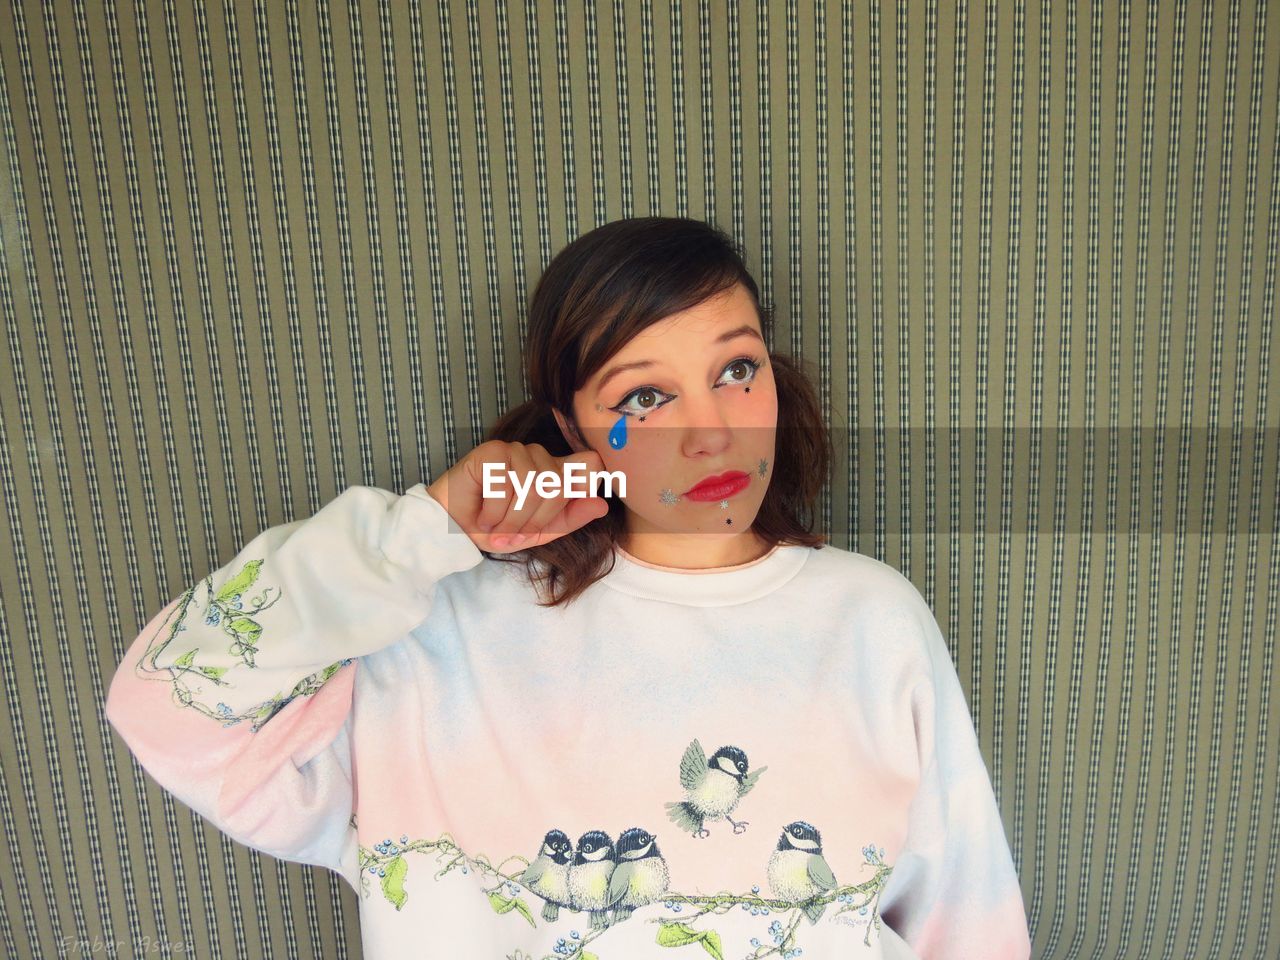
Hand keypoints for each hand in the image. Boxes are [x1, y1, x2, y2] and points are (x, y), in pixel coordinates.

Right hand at [425, 440, 611, 552]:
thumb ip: (570, 518)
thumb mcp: (539, 532)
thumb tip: (603, 504)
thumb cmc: (497, 528)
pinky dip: (493, 512)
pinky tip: (482, 513)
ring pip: (530, 486)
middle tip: (512, 533)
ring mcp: (516, 451)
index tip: (577, 498)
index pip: (590, 465)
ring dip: (510, 519)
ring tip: (496, 526)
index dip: (588, 481)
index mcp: (557, 472)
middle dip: (533, 520)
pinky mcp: (491, 451)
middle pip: (557, 486)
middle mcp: (539, 457)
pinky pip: (504, 485)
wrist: (454, 530)